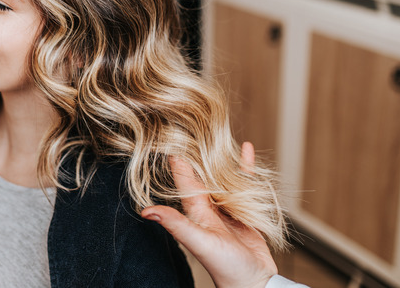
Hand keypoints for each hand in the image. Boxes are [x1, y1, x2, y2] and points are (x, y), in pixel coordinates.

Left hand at [141, 142, 276, 287]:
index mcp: (195, 211)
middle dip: (196, 153)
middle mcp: (208, 208)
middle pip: (202, 174)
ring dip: (219, 158)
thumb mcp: (198, 241)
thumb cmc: (225, 267)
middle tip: (191, 127)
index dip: (177, 159)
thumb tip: (146, 211)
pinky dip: (245, 166)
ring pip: (222, 177)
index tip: (169, 136)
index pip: (184, 179)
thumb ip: (176, 224)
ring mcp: (226, 209)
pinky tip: (246, 149)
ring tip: (216, 134)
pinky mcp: (245, 212)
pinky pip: (244, 183)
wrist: (253, 283)